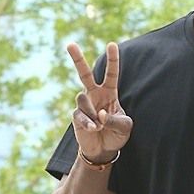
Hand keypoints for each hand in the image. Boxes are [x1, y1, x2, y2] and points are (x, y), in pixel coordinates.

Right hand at [67, 41, 132, 163]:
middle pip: (84, 74)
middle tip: (70, 44)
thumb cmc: (117, 135)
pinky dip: (88, 122)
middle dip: (77, 59)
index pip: (111, 74)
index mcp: (109, 93)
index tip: (111, 44)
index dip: (112, 60)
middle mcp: (95, 95)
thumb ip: (114, 119)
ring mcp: (84, 105)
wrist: (104, 150)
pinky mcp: (76, 116)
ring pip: (82, 98)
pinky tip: (94, 129)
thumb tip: (100, 114)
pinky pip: (79, 114)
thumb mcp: (124, 127)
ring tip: (100, 126)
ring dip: (93, 113)